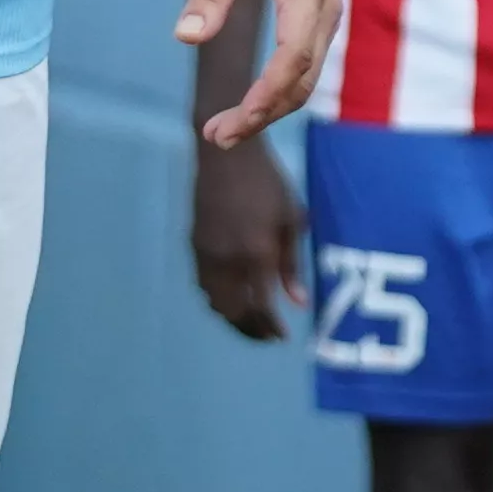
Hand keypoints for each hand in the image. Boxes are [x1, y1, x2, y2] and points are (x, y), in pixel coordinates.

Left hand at [181, 0, 337, 148]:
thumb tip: (186, 39)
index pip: (292, 57)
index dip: (265, 95)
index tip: (234, 121)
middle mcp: (325, 8)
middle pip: (301, 79)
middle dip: (262, 114)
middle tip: (216, 137)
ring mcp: (326, 14)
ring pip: (305, 77)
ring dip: (270, 108)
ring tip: (224, 130)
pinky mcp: (318, 17)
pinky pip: (304, 64)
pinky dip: (278, 90)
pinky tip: (249, 104)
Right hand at [192, 133, 306, 337]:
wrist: (226, 155)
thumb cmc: (268, 183)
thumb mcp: (290, 220)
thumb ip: (291, 265)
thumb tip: (298, 302)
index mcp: (257, 254)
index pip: (261, 306)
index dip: (271, 326)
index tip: (282, 336)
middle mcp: (228, 261)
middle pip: (234, 311)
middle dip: (250, 329)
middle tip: (266, 336)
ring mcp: (207, 254)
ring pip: (214, 301)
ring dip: (232, 316)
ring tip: (251, 320)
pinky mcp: (194, 245)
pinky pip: (203, 284)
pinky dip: (218, 298)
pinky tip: (232, 295)